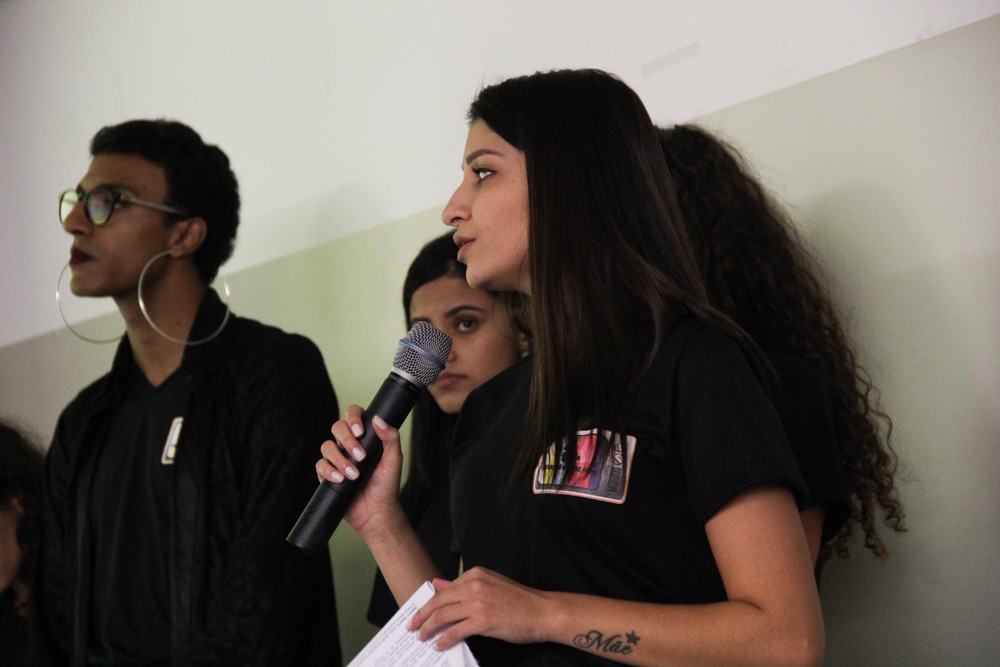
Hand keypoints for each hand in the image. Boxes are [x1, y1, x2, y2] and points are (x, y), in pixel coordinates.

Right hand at [316, 404, 404, 536]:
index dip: (353, 417)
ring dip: (340, 459)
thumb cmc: (386, 485)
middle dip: (347, 441)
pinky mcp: (327, 474)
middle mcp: (348, 445)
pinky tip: (340, 479)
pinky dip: (329, 471)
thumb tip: (378, 419)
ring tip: (354, 474)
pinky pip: (320, 465)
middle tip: (361, 456)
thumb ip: (390, 437)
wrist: (377, 511)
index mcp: (364, 437)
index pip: (353, 414)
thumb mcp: (394, 459)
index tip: (360, 431)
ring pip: (326, 446)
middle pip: (337, 427)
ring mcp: (337, 459)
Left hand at [409, 567, 551, 649]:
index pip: (444, 590)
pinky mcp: (482, 620)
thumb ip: (462, 586)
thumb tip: (438, 584)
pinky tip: (440, 645)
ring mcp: (478, 602)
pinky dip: (444, 639)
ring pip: (443, 616)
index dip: (429, 604)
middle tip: (412, 627)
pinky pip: (455, 631)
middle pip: (438, 602)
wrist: (542, 611)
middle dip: (421, 616)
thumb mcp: (489, 585)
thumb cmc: (518, 601)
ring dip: (429, 628)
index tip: (419, 614)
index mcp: (475, 574)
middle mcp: (474, 585)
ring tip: (422, 637)